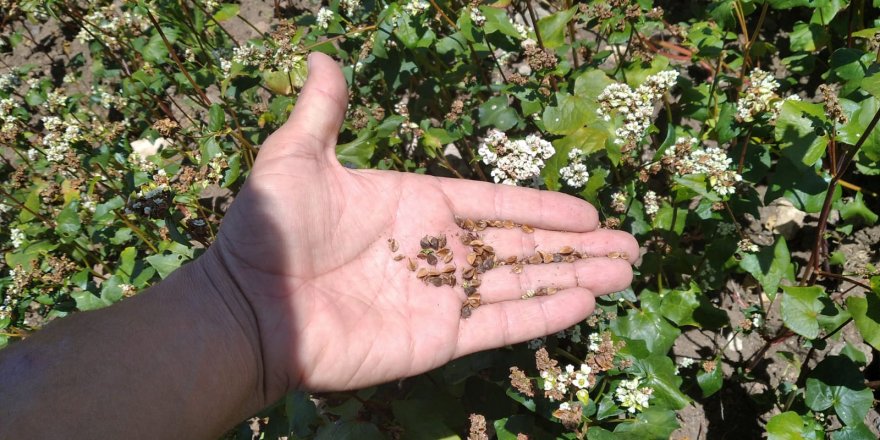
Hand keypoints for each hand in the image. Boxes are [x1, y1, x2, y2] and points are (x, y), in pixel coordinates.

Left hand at [212, 53, 638, 397]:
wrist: (248, 308)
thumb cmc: (270, 231)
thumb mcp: (295, 158)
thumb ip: (323, 112)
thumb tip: (320, 55)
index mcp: (418, 206)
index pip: (496, 205)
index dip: (543, 208)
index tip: (589, 211)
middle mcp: (438, 251)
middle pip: (523, 247)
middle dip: (577, 247)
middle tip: (630, 247)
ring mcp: (441, 296)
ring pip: (522, 283)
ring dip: (575, 277)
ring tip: (624, 272)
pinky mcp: (437, 338)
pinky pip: (500, 324)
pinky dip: (543, 314)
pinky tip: (584, 303)